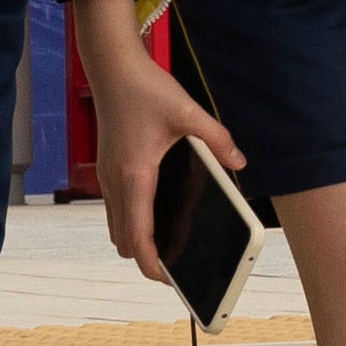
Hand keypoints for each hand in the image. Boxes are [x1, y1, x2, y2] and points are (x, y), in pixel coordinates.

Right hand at [72, 0, 242, 281]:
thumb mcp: (187, 112)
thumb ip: (217, 139)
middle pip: (122, 239)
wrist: (111, 66)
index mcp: (134, 175)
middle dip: (144, 258)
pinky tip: (153, 216)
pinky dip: (130, 222)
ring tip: (164, 248)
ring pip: (115, 225)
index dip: (150, 263)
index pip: (137, 235)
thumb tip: (239, 163)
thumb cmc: (145, 88)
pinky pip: (115, 208)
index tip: (166, 279)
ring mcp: (106, 176)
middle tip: (173, 267)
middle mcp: (115, 181)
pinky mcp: (107, 168)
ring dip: (134, 240)